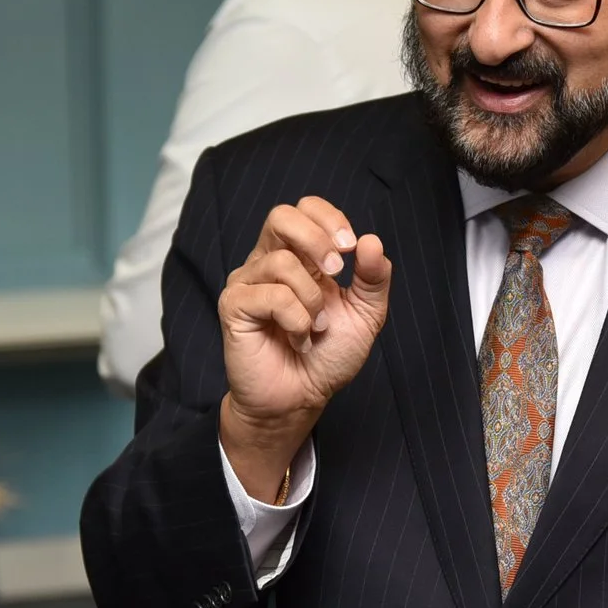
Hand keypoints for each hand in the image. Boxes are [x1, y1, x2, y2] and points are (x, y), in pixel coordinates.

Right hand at [215, 196, 391, 499]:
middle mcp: (270, 262)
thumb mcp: (365, 315)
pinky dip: (296, 320)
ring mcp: (248, 282)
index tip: (351, 248)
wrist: (301, 399)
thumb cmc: (327, 356)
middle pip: (281, 215)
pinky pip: (270, 296)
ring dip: (312, 299)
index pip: (305, 208)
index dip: (329, 218)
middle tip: (336, 272)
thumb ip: (374, 278)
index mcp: (300, 256)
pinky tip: (299, 339)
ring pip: (282, 262)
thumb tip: (372, 241)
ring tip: (316, 327)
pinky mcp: (234, 306)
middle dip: (316, 239)